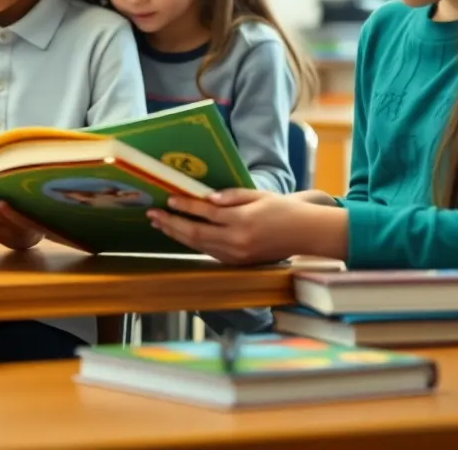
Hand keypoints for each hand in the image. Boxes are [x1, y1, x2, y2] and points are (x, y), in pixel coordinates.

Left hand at [148, 189, 334, 265]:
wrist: (304, 234)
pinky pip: (209, 253)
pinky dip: (192, 244)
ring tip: (160, 224)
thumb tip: (207, 198)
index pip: (206, 213)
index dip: (185, 206)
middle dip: (171, 223)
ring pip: (199, 246)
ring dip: (177, 235)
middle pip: (196, 233)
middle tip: (152, 214)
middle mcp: (237, 241)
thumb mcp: (259, 195)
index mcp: (243, 221)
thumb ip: (232, 196)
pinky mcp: (238, 263)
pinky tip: (180, 235)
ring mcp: (237, 255)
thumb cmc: (282, 209)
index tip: (168, 199)